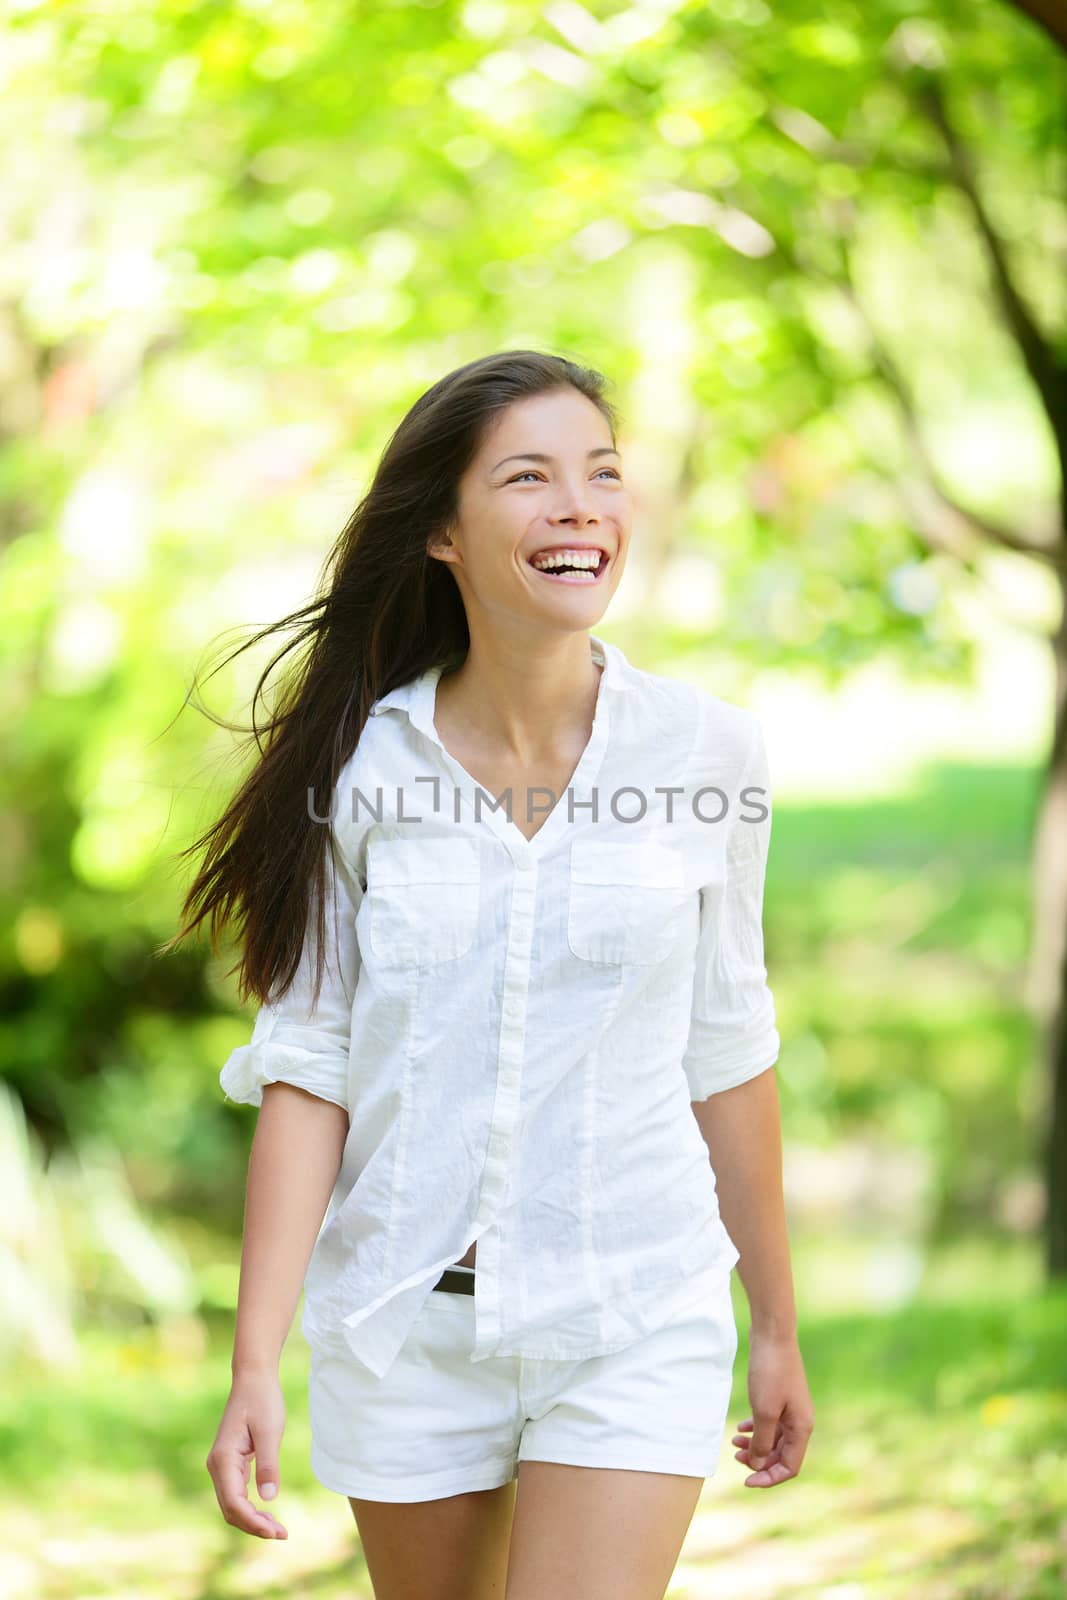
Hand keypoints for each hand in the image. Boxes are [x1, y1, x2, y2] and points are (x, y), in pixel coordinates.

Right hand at [206, 1371, 289, 1538]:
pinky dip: (250, 1507)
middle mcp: (217, 1466)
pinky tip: (267, 1512)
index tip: (276, 1531)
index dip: (253, 1522)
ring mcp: (222, 1465)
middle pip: (230, 1509)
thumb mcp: (270, 1430)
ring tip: (278, 1528)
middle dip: (254, 1525)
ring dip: (252, 1519)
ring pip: (232, 1504)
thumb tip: (268, 1498)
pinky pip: (236, 1493)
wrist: (253, 1378)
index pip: (234, 1503)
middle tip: (282, 1534)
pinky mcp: (230, 1463)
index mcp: (224, 1459)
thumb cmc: (263, 1400)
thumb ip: (268, 1464)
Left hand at [730, 1329, 813, 1486]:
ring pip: (774, 1439)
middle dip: (759, 1460)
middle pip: (781, 1455)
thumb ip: (762, 1441)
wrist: (772, 1335)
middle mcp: (800, 1421)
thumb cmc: (771, 1372)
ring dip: (755, 1444)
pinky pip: (770, 1423)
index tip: (746, 1480)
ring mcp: (791, 1409)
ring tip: (734, 1442)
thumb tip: (758, 1464)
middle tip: (735, 1455)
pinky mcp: (780, 1397)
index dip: (769, 1478)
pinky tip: (741, 1428)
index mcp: (802, 1428)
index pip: (790, 1467)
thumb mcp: (765, 1411)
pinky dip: (756, 1429)